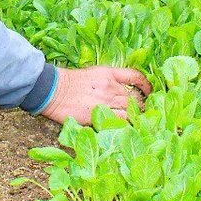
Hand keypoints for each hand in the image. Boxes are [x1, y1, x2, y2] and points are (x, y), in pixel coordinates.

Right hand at [39, 66, 153, 125]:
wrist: (52, 89)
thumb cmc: (67, 83)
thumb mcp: (90, 74)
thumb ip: (106, 81)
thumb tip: (118, 91)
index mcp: (109, 73)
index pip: (135, 76)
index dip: (146, 84)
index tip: (149, 91)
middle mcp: (111, 85)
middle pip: (135, 97)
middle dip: (141, 105)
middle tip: (141, 113)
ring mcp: (106, 100)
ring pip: (131, 109)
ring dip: (136, 116)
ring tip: (135, 123)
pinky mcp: (100, 113)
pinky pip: (122, 120)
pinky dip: (127, 124)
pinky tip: (127, 128)